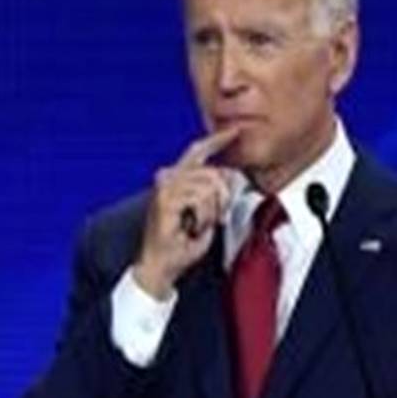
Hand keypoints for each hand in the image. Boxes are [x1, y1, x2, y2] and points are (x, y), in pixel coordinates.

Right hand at [133, 128, 238, 298]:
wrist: (161, 265)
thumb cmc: (182, 243)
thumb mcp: (206, 213)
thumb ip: (215, 192)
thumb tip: (228, 174)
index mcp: (177, 177)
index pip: (199, 150)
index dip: (218, 140)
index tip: (235, 131)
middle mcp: (167, 176)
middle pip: (213, 171)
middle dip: (222, 198)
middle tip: (214, 219)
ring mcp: (165, 186)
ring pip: (209, 185)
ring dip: (211, 211)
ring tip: (198, 225)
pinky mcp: (165, 199)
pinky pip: (201, 199)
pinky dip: (203, 217)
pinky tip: (192, 228)